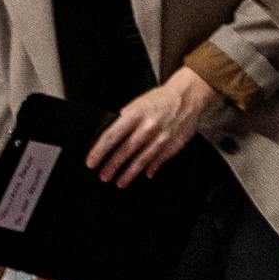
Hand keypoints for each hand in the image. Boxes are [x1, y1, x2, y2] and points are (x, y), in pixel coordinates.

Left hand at [86, 67, 212, 186]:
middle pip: (125, 150)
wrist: (187, 96)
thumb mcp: (136, 104)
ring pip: (142, 160)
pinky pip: (158, 160)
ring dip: (129, 173)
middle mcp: (147, 127)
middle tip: (103, 176)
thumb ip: (124, 120)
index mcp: (134, 114)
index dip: (99, 151)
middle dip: (112, 166)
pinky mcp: (174, 145)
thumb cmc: (158, 100)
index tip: (91, 162)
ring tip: (120, 182)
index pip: (111, 136)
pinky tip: (145, 175)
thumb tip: (110, 139)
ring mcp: (161, 138)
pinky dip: (150, 169)